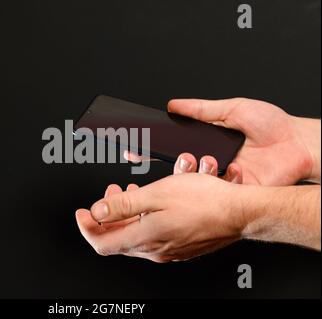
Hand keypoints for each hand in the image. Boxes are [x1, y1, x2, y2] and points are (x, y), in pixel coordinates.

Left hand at [76, 173, 244, 261]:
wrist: (240, 212)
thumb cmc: (204, 202)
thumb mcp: (156, 195)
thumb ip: (122, 205)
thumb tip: (97, 212)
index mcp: (144, 238)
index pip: (101, 243)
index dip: (86, 228)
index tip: (81, 213)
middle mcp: (154, 249)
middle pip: (117, 238)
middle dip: (107, 215)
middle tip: (110, 193)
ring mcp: (169, 249)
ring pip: (135, 234)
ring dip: (127, 214)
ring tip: (130, 191)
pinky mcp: (180, 245)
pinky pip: (153, 234)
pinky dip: (144, 218)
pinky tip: (151, 202)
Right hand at [127, 98, 319, 185]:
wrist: (298, 144)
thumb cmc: (271, 125)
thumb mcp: (232, 108)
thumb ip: (201, 109)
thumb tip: (174, 105)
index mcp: (207, 143)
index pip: (172, 147)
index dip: (152, 147)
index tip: (134, 146)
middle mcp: (211, 162)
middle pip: (180, 167)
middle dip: (174, 165)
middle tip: (182, 158)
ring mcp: (221, 179)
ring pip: (196, 183)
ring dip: (199, 172)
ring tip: (213, 159)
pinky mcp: (234, 192)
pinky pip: (217, 192)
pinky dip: (223, 181)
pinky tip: (235, 168)